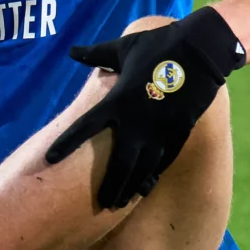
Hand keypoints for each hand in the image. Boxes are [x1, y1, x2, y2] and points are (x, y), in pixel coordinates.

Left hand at [45, 7, 244, 209]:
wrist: (201, 51)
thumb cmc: (159, 45)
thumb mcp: (123, 47)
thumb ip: (96, 55)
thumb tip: (71, 50)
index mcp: (117, 100)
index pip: (84, 127)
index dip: (66, 144)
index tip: (49, 159)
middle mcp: (136, 122)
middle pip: (118, 164)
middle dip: (109, 186)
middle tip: (100, 204)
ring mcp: (159, 131)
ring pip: (142, 169)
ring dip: (129, 188)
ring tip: (118, 204)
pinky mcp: (178, 133)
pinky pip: (163, 161)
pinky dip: (152, 177)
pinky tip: (143, 189)